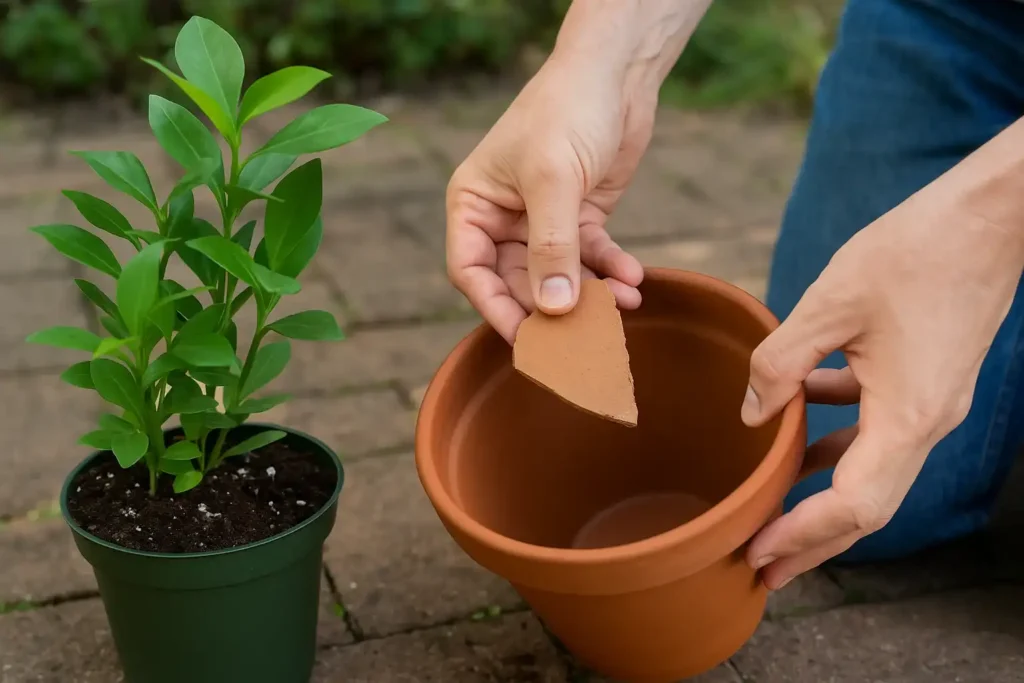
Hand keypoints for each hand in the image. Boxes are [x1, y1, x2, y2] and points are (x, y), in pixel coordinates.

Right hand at [445, 0, 710, 342]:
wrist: (616, 73)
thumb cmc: (567, 110)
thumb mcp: (553, 179)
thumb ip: (552, 248)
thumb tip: (553, 311)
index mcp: (474, 205)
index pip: (472, 272)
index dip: (496, 309)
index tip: (527, 342)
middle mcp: (503, 218)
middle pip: (518, 283)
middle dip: (553, 308)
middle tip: (584, 338)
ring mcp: (543, 220)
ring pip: (560, 276)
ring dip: (591, 294)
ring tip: (621, 306)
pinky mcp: (581, 217)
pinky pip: (592, 257)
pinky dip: (612, 271)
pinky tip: (634, 280)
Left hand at [741, 173, 1023, 588]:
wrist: (990, 214)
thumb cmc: (916, 250)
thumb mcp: (829, 303)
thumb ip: (780, 363)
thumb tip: (752, 414)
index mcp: (907, 417)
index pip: (852, 506)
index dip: (801, 535)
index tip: (756, 553)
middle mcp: (926, 424)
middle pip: (866, 508)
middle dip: (813, 541)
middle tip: (761, 566)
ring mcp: (931, 405)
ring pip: (871, 472)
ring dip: (823, 497)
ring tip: (773, 514)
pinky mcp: (928, 382)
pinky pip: (878, 430)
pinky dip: (837, 440)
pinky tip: (799, 425)